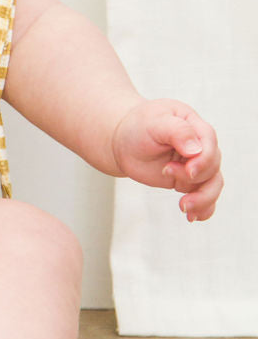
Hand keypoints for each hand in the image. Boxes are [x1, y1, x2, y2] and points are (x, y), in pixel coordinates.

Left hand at [111, 100, 221, 221]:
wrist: (125, 142)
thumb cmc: (139, 127)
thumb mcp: (154, 122)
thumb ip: (177, 131)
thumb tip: (196, 150)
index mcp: (194, 126)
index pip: (209, 143)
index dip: (203, 160)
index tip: (189, 171)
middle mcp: (200, 146)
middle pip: (213, 166)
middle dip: (194, 177)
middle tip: (167, 172)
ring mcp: (196, 165)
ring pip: (213, 184)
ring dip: (203, 199)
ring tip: (184, 206)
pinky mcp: (189, 181)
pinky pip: (205, 197)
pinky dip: (204, 209)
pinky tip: (193, 216)